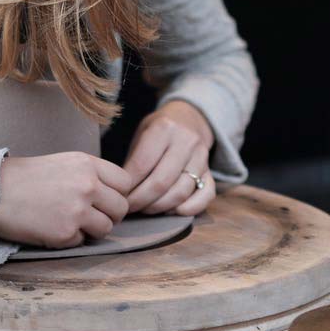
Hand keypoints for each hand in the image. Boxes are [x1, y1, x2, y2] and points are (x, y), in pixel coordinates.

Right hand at [0, 152, 130, 247]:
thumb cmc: (27, 177)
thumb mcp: (65, 163)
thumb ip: (92, 174)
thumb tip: (116, 195)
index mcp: (88, 164)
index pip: (125, 182)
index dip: (117, 193)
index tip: (104, 199)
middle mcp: (87, 185)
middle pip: (121, 208)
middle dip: (110, 215)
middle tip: (91, 216)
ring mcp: (77, 210)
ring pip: (106, 228)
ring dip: (92, 229)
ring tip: (71, 222)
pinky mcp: (65, 233)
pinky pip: (82, 241)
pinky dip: (70, 239)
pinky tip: (52, 228)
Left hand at [123, 100, 214, 216]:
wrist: (190, 119)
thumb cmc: (159, 130)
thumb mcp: (143, 132)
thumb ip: (134, 158)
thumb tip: (119, 190)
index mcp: (164, 128)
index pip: (142, 164)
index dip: (128, 185)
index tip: (118, 195)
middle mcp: (186, 141)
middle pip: (161, 182)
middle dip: (140, 201)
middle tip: (128, 208)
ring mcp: (202, 157)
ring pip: (180, 192)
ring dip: (159, 207)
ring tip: (144, 209)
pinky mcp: (211, 172)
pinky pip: (205, 196)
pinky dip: (189, 209)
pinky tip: (172, 212)